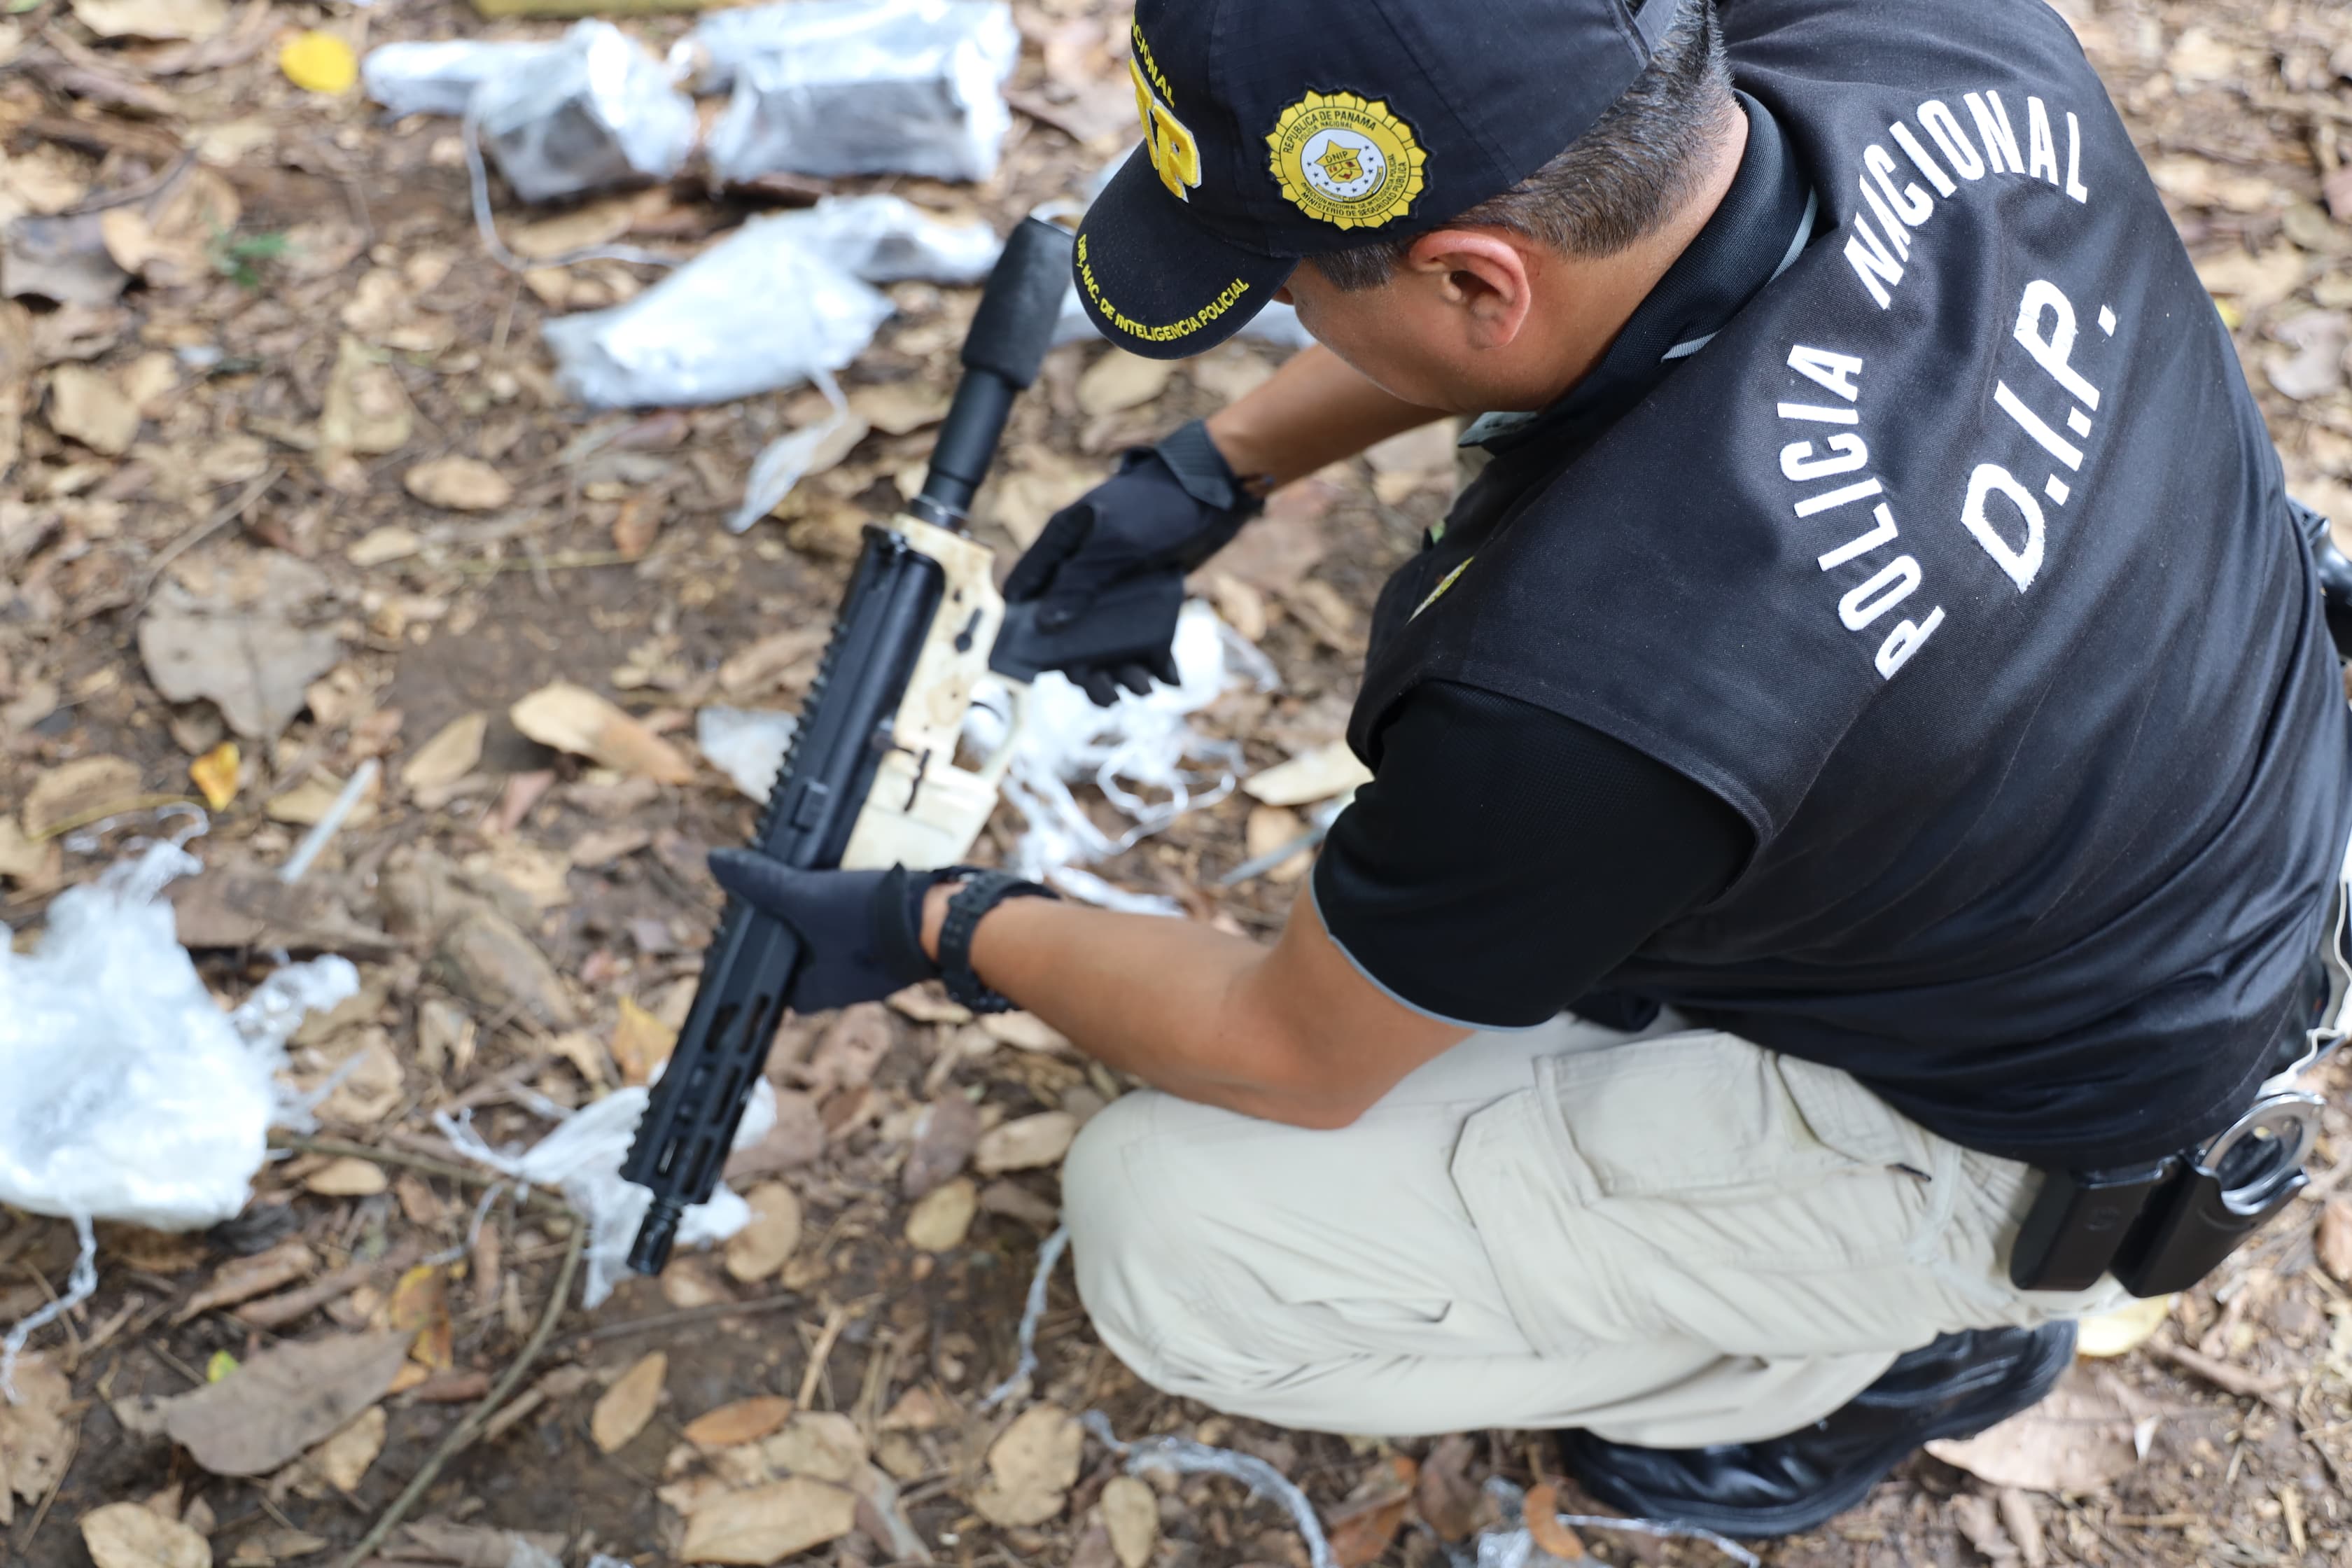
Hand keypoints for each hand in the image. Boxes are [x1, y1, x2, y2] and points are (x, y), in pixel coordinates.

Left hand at [707, 851, 951, 1010]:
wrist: (941, 920)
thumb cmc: (871, 922)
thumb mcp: (807, 897)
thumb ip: (762, 883)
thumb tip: (718, 863)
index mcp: (816, 991)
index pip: (775, 987)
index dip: (763, 961)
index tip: (759, 935)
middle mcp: (845, 990)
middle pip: (806, 965)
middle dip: (798, 937)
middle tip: (789, 905)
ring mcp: (874, 973)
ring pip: (837, 950)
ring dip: (828, 926)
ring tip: (821, 892)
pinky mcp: (897, 953)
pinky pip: (866, 938)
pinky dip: (857, 919)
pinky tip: (857, 894)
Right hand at [998, 420, 1259, 704]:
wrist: (1214, 491)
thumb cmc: (1158, 505)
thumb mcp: (1115, 542)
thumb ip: (1080, 581)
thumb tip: (1046, 624)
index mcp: (1062, 546)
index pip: (1027, 591)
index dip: (1021, 627)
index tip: (1024, 665)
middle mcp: (1082, 570)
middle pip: (1069, 631)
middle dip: (1086, 668)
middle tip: (1105, 696)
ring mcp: (1114, 586)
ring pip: (1107, 640)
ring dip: (1123, 669)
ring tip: (1143, 690)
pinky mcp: (1146, 597)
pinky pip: (1142, 636)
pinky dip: (1154, 659)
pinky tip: (1167, 677)